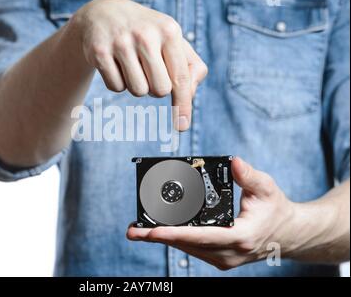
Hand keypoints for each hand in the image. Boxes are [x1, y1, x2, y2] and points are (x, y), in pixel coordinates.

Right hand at [72, 0, 207, 130]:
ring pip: (138, 91)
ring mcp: (120, 43)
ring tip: (132, 64)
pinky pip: (116, 87)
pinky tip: (115, 63)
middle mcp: (145, 35)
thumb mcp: (172, 41)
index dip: (183, 105)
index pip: (180, 78)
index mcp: (169, 31)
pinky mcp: (99, 52)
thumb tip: (189, 96)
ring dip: (137, 85)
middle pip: (159, 90)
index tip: (182, 127)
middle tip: (149, 70)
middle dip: (156, 88)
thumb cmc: (147, 33)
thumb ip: (191, 67)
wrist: (104, 13)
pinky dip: (118, 82)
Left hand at [127, 157, 297, 269]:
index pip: (201, 236)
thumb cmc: (275, 210)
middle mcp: (228, 253)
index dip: (174, 233)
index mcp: (240, 237)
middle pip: (186, 246)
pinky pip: (192, 250)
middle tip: (132, 230)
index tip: (152, 230)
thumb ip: (249, 175)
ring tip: (138, 230)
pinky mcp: (219, 258)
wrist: (288, 234)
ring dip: (162, 239)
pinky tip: (158, 232)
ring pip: (186, 250)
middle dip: (157, 237)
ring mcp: (223, 259)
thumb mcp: (266, 188)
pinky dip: (174, 240)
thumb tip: (233, 161)